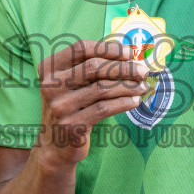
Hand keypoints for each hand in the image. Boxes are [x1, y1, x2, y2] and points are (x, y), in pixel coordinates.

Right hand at [34, 39, 147, 167]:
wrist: (55, 145)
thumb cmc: (70, 106)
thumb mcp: (72, 83)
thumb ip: (92, 67)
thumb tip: (129, 55)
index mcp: (49, 67)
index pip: (82, 48)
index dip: (109, 49)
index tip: (131, 53)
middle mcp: (51, 85)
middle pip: (94, 67)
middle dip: (124, 68)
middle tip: (144, 71)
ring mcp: (60, 106)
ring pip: (102, 88)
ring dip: (128, 86)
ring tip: (143, 87)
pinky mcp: (72, 125)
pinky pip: (104, 108)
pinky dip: (124, 102)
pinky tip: (135, 101)